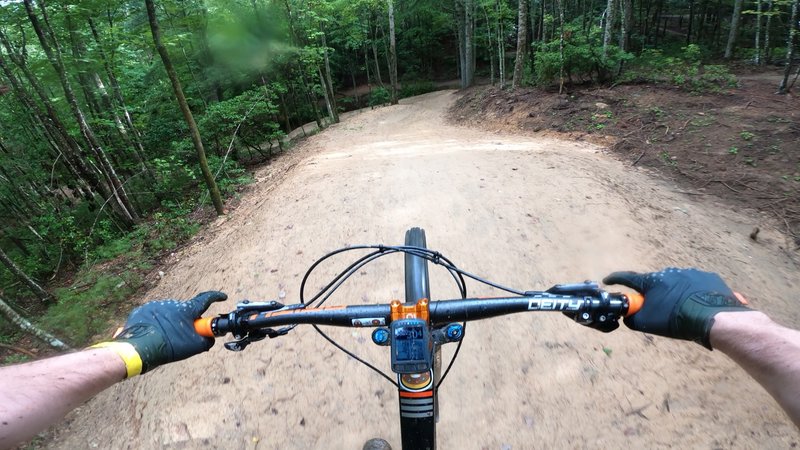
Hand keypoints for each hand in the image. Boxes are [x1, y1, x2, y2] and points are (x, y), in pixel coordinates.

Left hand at [97, 291, 226, 375]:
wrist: (138, 349)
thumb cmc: (169, 346)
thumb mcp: (194, 347)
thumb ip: (207, 341)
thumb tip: (211, 338)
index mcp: (187, 309)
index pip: (206, 299)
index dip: (216, 297)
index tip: (222, 297)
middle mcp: (172, 303)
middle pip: (185, 310)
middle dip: (188, 320)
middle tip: (185, 334)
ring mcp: (156, 305)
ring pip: (169, 313)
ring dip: (171, 322)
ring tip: (166, 339)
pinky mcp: (142, 310)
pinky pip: (154, 315)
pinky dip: (157, 323)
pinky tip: (154, 336)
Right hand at [603, 268, 748, 348]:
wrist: (714, 319)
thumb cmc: (676, 320)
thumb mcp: (648, 323)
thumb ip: (633, 319)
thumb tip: (628, 317)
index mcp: (652, 281)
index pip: (627, 278)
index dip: (615, 279)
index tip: (607, 280)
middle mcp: (669, 272)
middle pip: (655, 283)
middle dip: (652, 293)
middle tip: (656, 308)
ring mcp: (691, 273)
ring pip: (676, 283)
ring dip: (674, 294)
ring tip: (682, 311)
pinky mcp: (709, 278)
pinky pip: (696, 286)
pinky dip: (693, 294)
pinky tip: (698, 307)